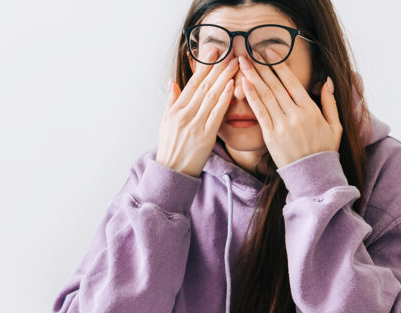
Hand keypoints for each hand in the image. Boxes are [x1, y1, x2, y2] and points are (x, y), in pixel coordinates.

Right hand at [155, 51, 238, 176]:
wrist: (171, 172)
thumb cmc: (170, 148)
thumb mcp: (165, 122)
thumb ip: (171, 101)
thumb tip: (172, 81)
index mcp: (175, 110)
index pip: (192, 83)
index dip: (204, 66)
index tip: (214, 52)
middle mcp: (184, 115)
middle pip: (203, 86)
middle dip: (218, 67)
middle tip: (230, 51)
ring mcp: (195, 125)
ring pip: (211, 96)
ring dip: (224, 78)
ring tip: (235, 63)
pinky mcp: (205, 136)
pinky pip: (217, 114)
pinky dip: (224, 99)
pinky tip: (232, 86)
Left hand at [236, 55, 341, 168]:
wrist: (314, 175)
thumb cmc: (324, 149)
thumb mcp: (335, 125)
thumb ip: (330, 102)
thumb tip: (327, 81)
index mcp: (311, 110)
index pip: (292, 83)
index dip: (279, 67)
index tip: (269, 53)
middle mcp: (295, 115)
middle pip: (275, 86)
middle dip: (261, 67)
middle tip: (249, 51)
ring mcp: (282, 126)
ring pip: (265, 96)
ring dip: (252, 77)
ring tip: (242, 62)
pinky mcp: (271, 136)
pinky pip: (260, 113)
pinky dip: (252, 97)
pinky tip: (244, 84)